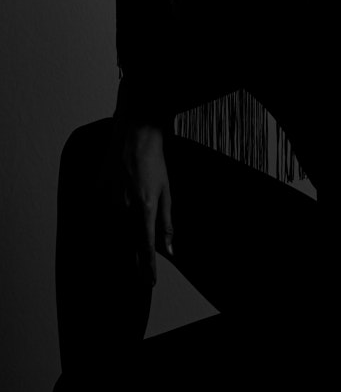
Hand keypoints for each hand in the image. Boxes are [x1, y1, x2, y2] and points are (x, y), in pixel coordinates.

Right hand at [117, 120, 174, 287]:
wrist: (135, 133)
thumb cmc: (155, 161)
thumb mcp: (166, 191)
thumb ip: (166, 222)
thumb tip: (169, 250)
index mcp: (144, 207)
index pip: (145, 247)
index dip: (147, 267)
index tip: (148, 282)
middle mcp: (124, 207)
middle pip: (127, 240)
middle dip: (135, 251)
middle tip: (142, 257)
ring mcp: (108, 199)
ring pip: (114, 227)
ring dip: (123, 230)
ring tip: (131, 217)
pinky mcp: (97, 191)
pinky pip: (103, 212)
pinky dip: (110, 215)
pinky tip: (118, 204)